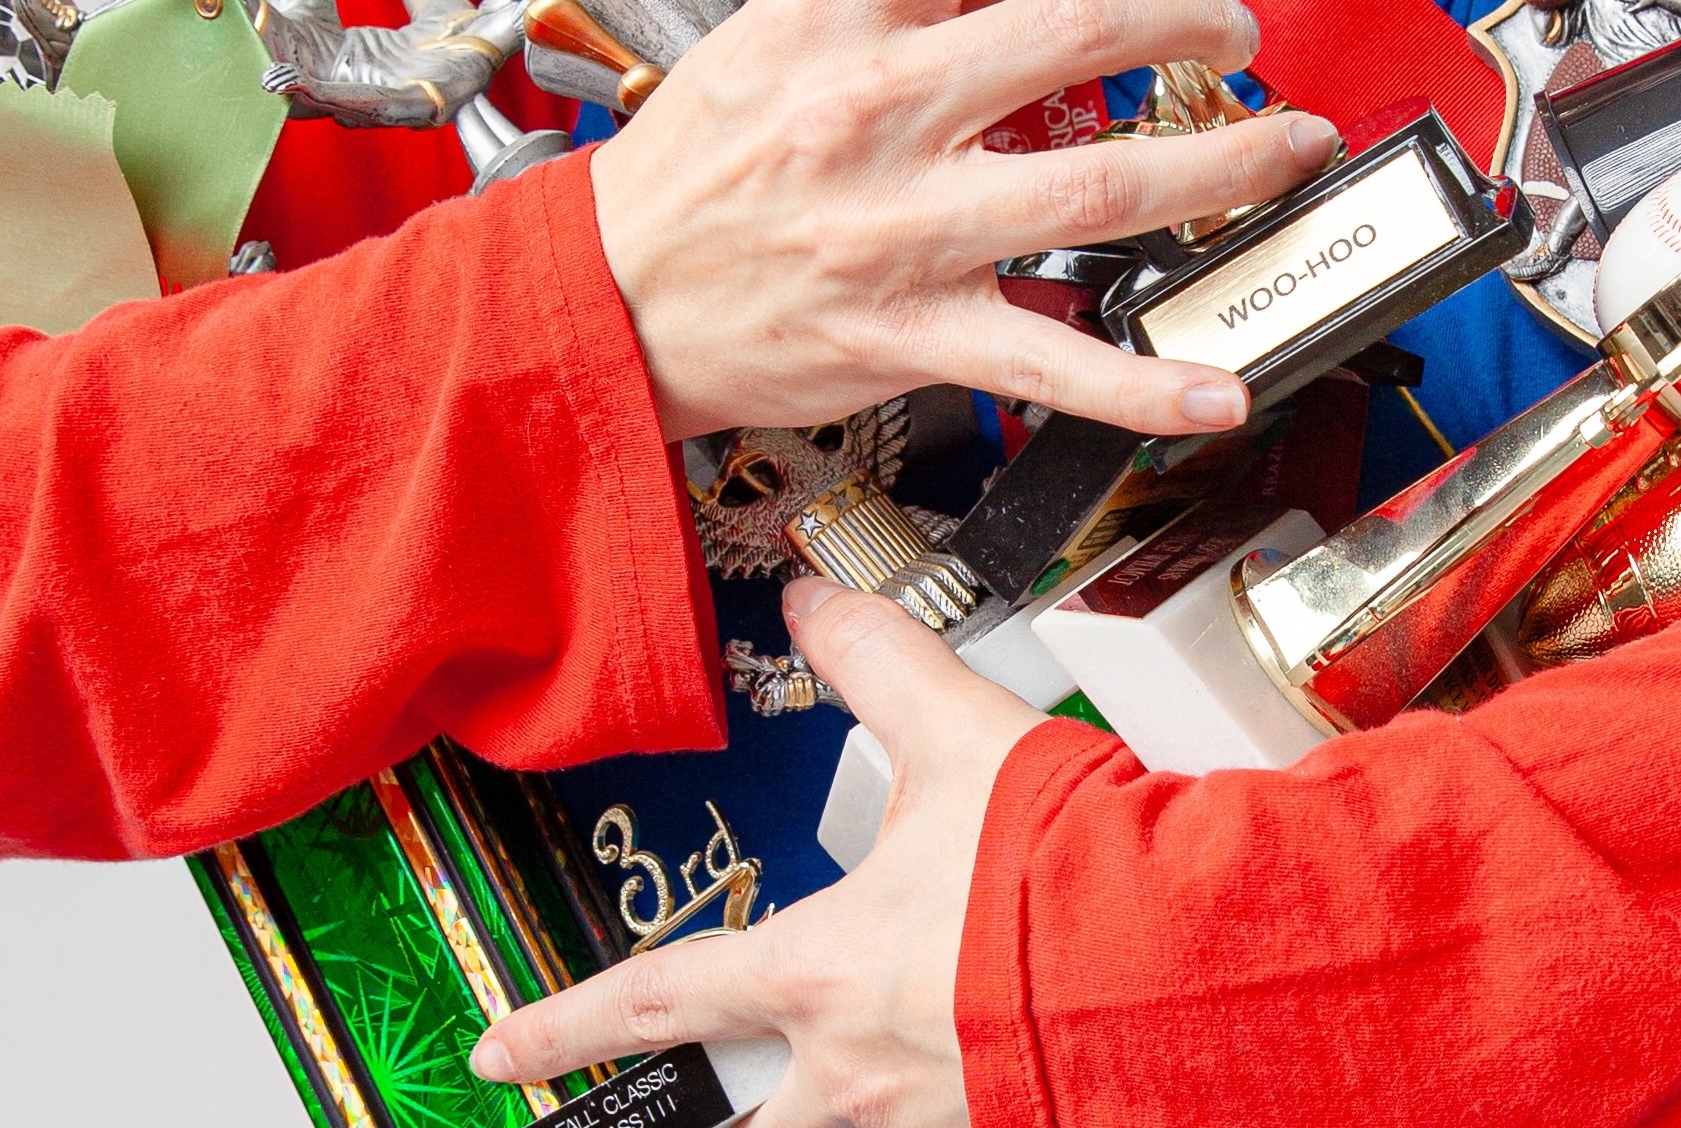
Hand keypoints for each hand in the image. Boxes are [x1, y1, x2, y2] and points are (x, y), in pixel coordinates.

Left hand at [474, 575, 1026, 1127]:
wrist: (1179, 953)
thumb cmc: (1063, 867)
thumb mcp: (958, 733)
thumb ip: (875, 663)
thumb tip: (812, 604)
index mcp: (823, 972)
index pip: (660, 1000)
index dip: (565, 1026)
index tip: (501, 1049)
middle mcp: (858, 1072)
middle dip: (701, 1126)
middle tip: (658, 1123)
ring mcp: (930, 1118)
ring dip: (820, 1118)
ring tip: (847, 1087)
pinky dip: (938, 1107)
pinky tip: (965, 1082)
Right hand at [593, 0, 1337, 441]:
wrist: (600, 296)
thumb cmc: (699, 154)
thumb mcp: (786, 20)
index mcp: (845, 0)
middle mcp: (878, 99)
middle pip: (1087, 27)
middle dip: (1200, 13)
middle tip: (1237, 26)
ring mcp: (898, 223)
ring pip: (1105, 187)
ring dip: (1227, 164)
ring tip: (1284, 146)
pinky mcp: (908, 334)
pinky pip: (1051, 362)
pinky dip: (1148, 382)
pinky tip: (1222, 382)